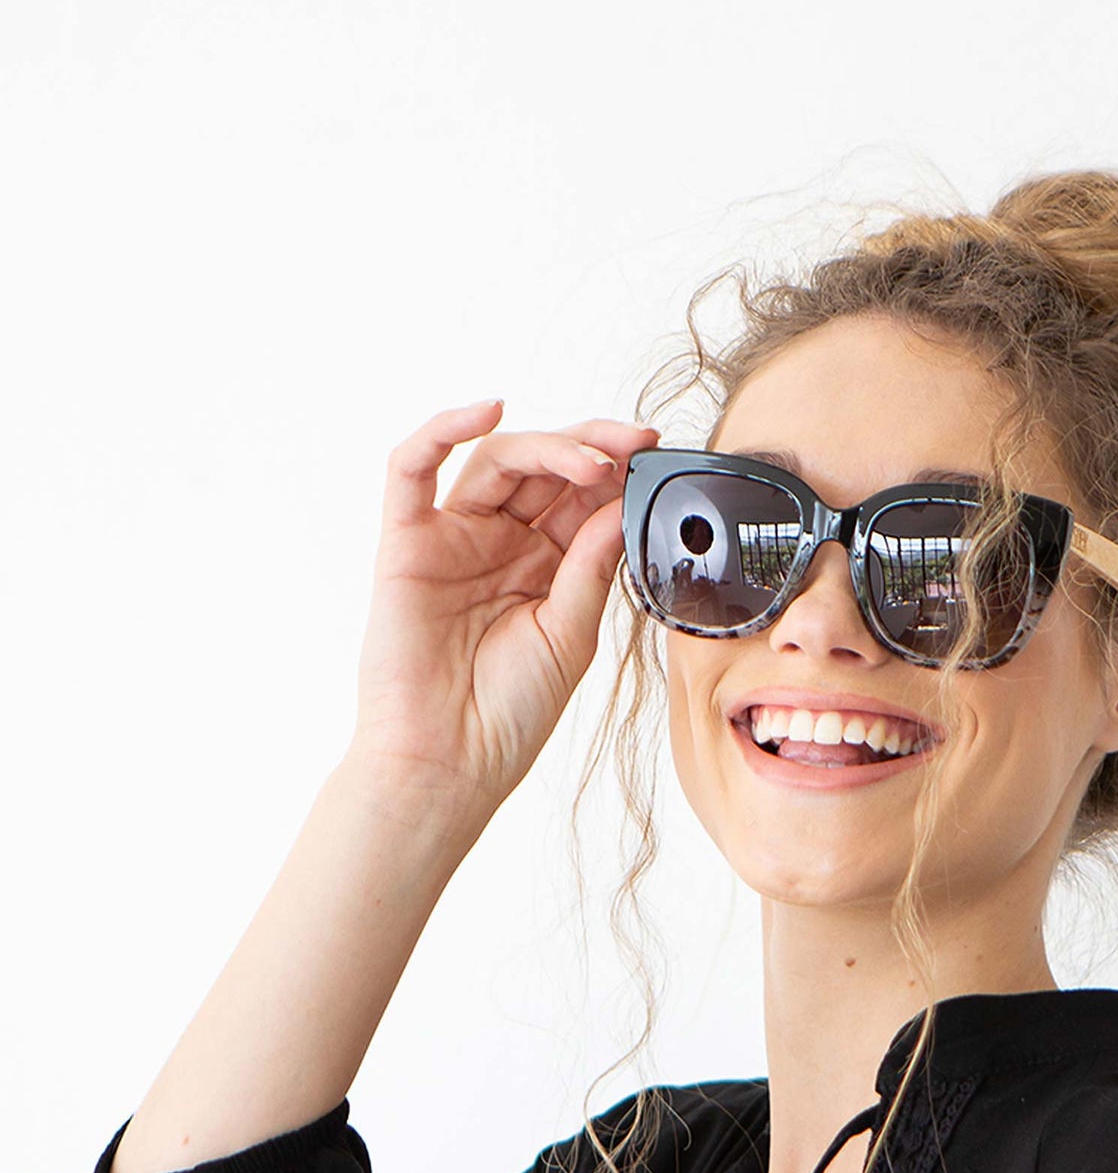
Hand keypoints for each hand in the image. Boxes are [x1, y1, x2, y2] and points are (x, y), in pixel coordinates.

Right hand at [345, 398, 658, 812]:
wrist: (449, 761)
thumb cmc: (509, 712)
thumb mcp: (570, 633)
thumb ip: (592, 565)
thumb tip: (623, 504)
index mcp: (543, 565)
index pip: (580, 497)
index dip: (617, 470)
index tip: (655, 455)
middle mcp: (498, 544)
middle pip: (543, 468)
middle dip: (592, 446)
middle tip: (632, 444)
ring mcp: (452, 539)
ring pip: (494, 460)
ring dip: (546, 446)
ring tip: (591, 458)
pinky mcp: (406, 544)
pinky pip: (411, 470)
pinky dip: (443, 430)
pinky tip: (487, 411)